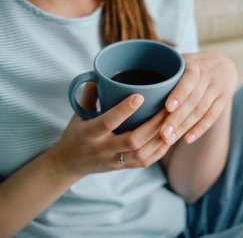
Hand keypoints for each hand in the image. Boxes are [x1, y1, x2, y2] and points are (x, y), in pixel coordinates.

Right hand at [49, 83, 169, 177]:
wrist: (69, 163)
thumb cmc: (75, 133)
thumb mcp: (77, 113)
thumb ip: (89, 94)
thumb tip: (100, 74)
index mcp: (89, 133)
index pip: (108, 122)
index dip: (124, 110)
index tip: (140, 96)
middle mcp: (102, 149)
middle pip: (132, 141)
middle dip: (153, 125)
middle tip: (168, 109)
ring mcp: (113, 161)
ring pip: (141, 154)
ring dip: (160, 138)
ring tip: (173, 122)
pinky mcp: (122, 168)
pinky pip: (145, 162)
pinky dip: (159, 151)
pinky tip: (169, 138)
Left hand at [160, 51, 237, 144]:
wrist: (225, 63)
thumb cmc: (194, 64)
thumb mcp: (183, 60)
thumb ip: (166, 70)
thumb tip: (136, 84)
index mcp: (195, 64)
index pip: (189, 80)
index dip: (179, 94)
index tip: (168, 108)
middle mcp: (209, 76)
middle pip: (193, 100)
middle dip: (177, 118)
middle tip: (163, 133)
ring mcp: (218, 88)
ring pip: (201, 111)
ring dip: (185, 127)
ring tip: (170, 139)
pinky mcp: (224, 99)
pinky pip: (212, 116)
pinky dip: (199, 129)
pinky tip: (187, 139)